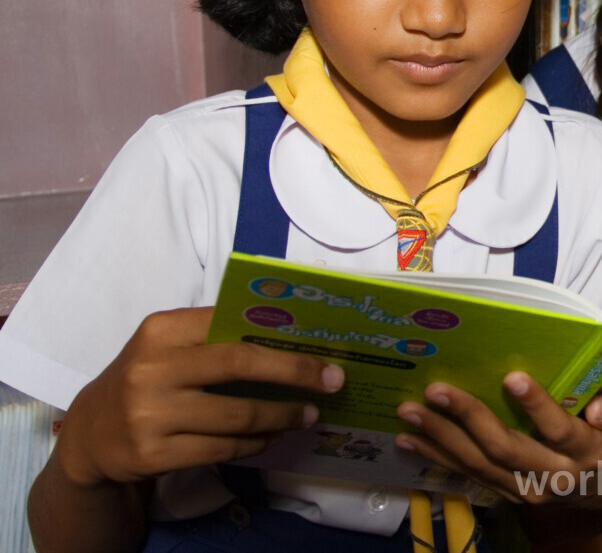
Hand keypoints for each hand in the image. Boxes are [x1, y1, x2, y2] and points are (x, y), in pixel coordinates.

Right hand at [55, 307, 345, 488]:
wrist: (90, 437)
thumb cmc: (146, 381)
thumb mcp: (166, 348)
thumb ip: (214, 338)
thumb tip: (291, 339)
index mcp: (160, 330)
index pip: (232, 324)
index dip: (281, 335)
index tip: (323, 344)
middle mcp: (151, 368)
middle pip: (240, 364)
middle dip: (295, 372)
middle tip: (333, 381)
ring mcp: (150, 414)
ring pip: (237, 415)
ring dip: (283, 415)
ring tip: (308, 414)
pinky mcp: (153, 454)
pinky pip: (222, 448)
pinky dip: (256, 442)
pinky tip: (272, 436)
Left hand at [393, 374, 601, 509]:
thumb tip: (598, 409)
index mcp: (590, 454)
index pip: (562, 431)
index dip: (538, 406)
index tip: (512, 376)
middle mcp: (555, 477)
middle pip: (506, 450)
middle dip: (468, 418)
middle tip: (436, 390)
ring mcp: (528, 491)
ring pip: (480, 466)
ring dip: (441, 438)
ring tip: (409, 412)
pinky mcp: (510, 494)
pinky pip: (470, 477)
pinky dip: (438, 458)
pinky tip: (410, 439)